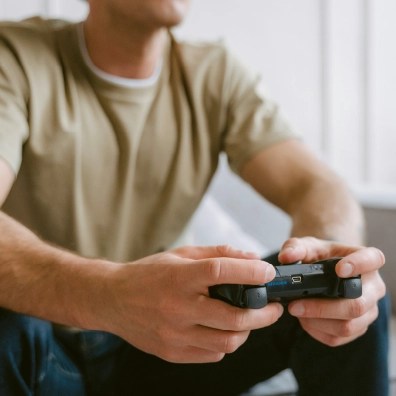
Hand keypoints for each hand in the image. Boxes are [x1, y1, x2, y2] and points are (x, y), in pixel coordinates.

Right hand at [99, 245, 282, 362]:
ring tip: (251, 320)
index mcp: (179, 278)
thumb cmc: (149, 273)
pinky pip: (212, 354)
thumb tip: (251, 257)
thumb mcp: (180, 255)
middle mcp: (177, 308)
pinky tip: (224, 329)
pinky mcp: (172, 353)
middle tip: (274, 308)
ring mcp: (174, 335)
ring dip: (247, 331)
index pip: (221, 272)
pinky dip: (226, 342)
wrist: (112, 299)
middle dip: (264, 313)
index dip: (251, 272)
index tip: (268, 272)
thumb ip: (217, 254)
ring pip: (227, 342)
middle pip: (234, 317)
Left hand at [278, 237, 385, 345]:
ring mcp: (368, 310)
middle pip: (357, 304)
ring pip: (348, 326)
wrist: (320, 273)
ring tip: (295, 310)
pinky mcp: (357, 328)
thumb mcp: (306, 247)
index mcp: (366, 260)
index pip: (373, 259)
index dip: (359, 265)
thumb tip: (286, 257)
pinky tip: (303, 319)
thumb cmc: (319, 256)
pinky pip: (338, 337)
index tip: (339, 269)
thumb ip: (295, 247)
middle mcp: (373, 287)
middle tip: (295, 304)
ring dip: (316, 321)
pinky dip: (316, 330)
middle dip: (322, 307)